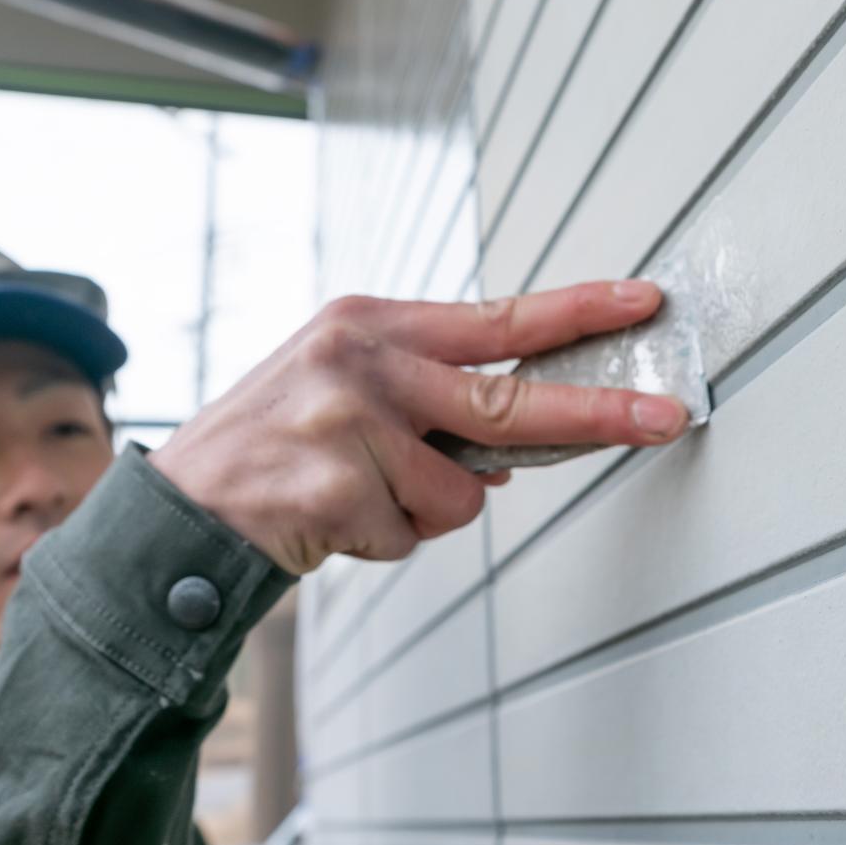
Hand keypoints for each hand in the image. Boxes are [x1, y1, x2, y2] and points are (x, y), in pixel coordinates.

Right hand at [147, 281, 688, 573]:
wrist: (180, 508)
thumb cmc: (274, 445)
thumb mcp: (343, 388)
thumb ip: (425, 399)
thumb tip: (512, 452)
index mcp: (371, 325)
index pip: (496, 315)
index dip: (576, 310)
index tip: (644, 303)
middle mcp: (362, 362)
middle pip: (509, 398)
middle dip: (596, 414)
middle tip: (664, 417)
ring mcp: (348, 425)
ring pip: (462, 493)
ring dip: (422, 511)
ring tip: (355, 494)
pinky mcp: (336, 490)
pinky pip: (413, 535)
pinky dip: (384, 541)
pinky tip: (331, 519)